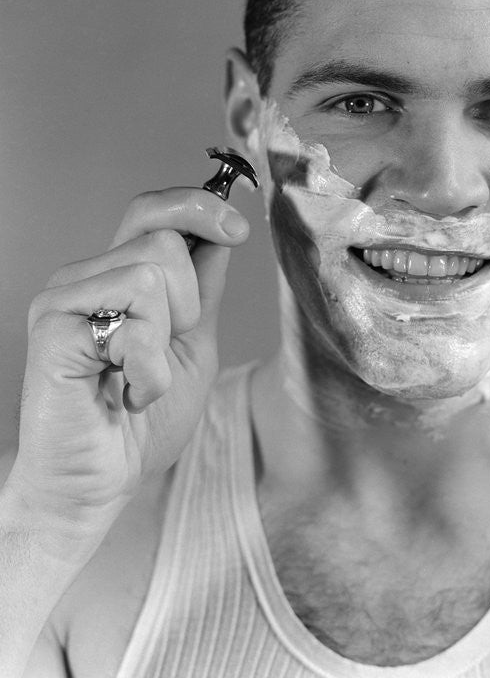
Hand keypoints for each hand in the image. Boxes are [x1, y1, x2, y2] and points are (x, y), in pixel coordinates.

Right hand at [7, 188, 249, 537]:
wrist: (99, 483)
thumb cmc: (141, 421)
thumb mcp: (193, 342)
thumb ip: (203, 287)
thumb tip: (222, 230)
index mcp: (118, 274)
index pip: (154, 209)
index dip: (200, 206)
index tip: (237, 230)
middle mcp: (88, 275)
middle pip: (166, 238)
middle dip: (188, 303)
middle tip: (162, 351)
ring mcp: (65, 296)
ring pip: (153, 271)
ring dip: (165, 340)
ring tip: (137, 374)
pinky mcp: (53, 323)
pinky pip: (134, 317)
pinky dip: (148, 368)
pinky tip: (123, 392)